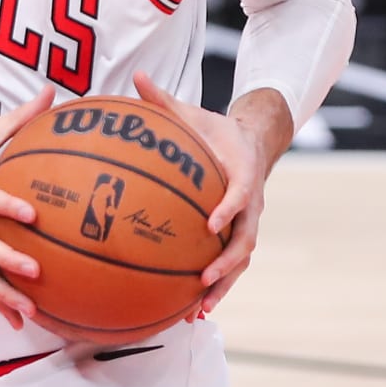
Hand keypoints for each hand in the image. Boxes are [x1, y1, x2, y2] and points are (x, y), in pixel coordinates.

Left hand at [133, 72, 265, 314]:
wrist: (250, 143)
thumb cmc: (213, 130)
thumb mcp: (192, 114)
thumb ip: (163, 99)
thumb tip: (134, 76)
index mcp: (243, 174)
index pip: (241, 194)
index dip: (227, 209)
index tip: (209, 223)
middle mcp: (250, 205)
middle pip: (245, 240)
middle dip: (226, 263)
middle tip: (203, 280)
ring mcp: (247, 224)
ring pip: (240, 261)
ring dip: (223, 287)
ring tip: (199, 311)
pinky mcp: (237, 236)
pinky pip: (229, 267)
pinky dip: (215, 288)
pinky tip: (191, 311)